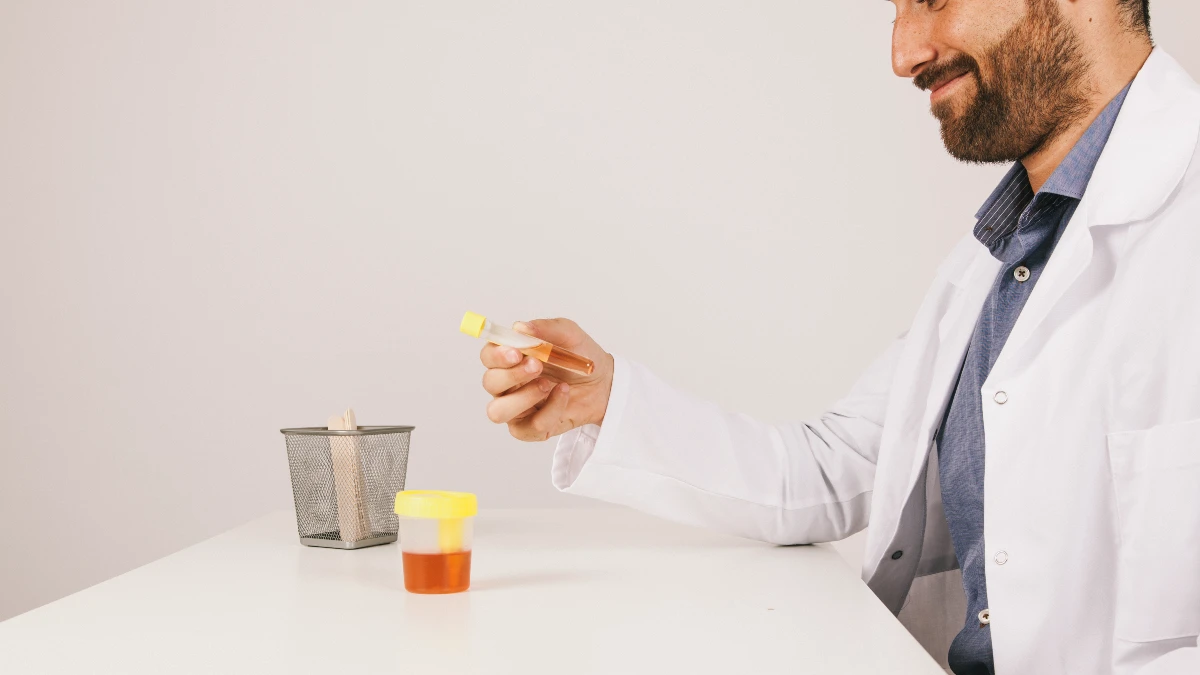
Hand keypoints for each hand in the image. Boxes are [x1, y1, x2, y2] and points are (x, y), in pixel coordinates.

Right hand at [479, 318, 613, 440]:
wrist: (604, 382)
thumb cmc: (581, 356)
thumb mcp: (569, 334)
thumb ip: (545, 328)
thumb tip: (521, 327)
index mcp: (511, 358)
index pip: (488, 356)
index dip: (496, 355)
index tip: (516, 352)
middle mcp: (508, 384)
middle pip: (490, 383)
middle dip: (511, 375)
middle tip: (537, 365)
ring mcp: (517, 408)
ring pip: (498, 411)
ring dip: (522, 398)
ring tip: (547, 384)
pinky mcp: (531, 428)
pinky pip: (529, 427)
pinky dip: (549, 411)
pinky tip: (563, 395)